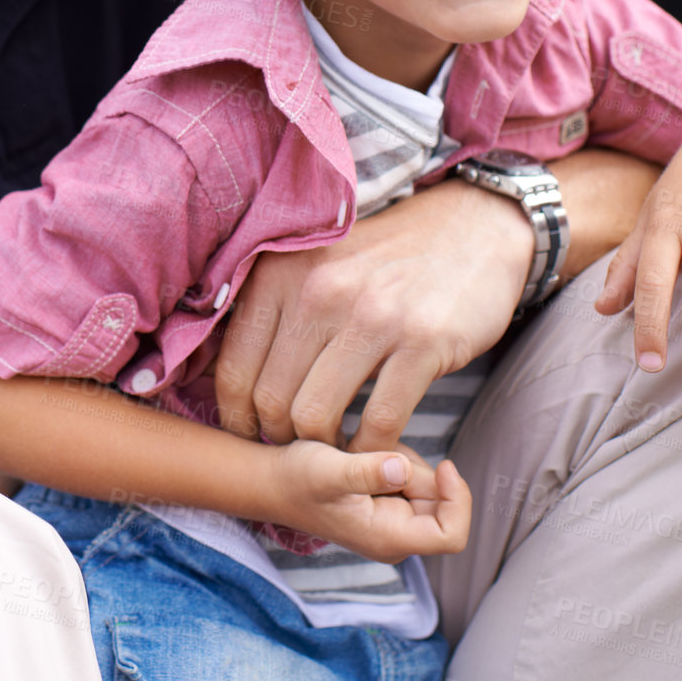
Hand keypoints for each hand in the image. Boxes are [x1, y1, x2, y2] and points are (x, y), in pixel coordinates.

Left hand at [214, 179, 533, 453]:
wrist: (471, 229)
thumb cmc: (385, 259)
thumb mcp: (316, 263)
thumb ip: (271, 308)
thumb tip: (210, 367)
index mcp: (283, 272)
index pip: (233, 368)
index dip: (236, 416)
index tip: (252, 434)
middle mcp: (320, 290)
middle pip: (270, 401)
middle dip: (278, 438)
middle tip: (298, 448)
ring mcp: (373, 316)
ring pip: (316, 417)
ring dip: (324, 448)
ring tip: (335, 447)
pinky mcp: (423, 342)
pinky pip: (379, 423)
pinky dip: (371, 451)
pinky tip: (375, 446)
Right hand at [267, 441, 470, 563]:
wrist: (271, 480)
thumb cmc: (296, 478)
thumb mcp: (329, 470)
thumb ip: (366, 472)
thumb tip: (403, 469)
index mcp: (389, 539)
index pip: (452, 534)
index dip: (458, 500)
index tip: (444, 464)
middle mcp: (396, 537)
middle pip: (442, 503)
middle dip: (421, 471)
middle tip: (379, 454)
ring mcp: (392, 522)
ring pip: (428, 486)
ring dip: (405, 463)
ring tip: (363, 457)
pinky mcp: (386, 505)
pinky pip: (410, 479)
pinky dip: (395, 462)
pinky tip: (362, 458)